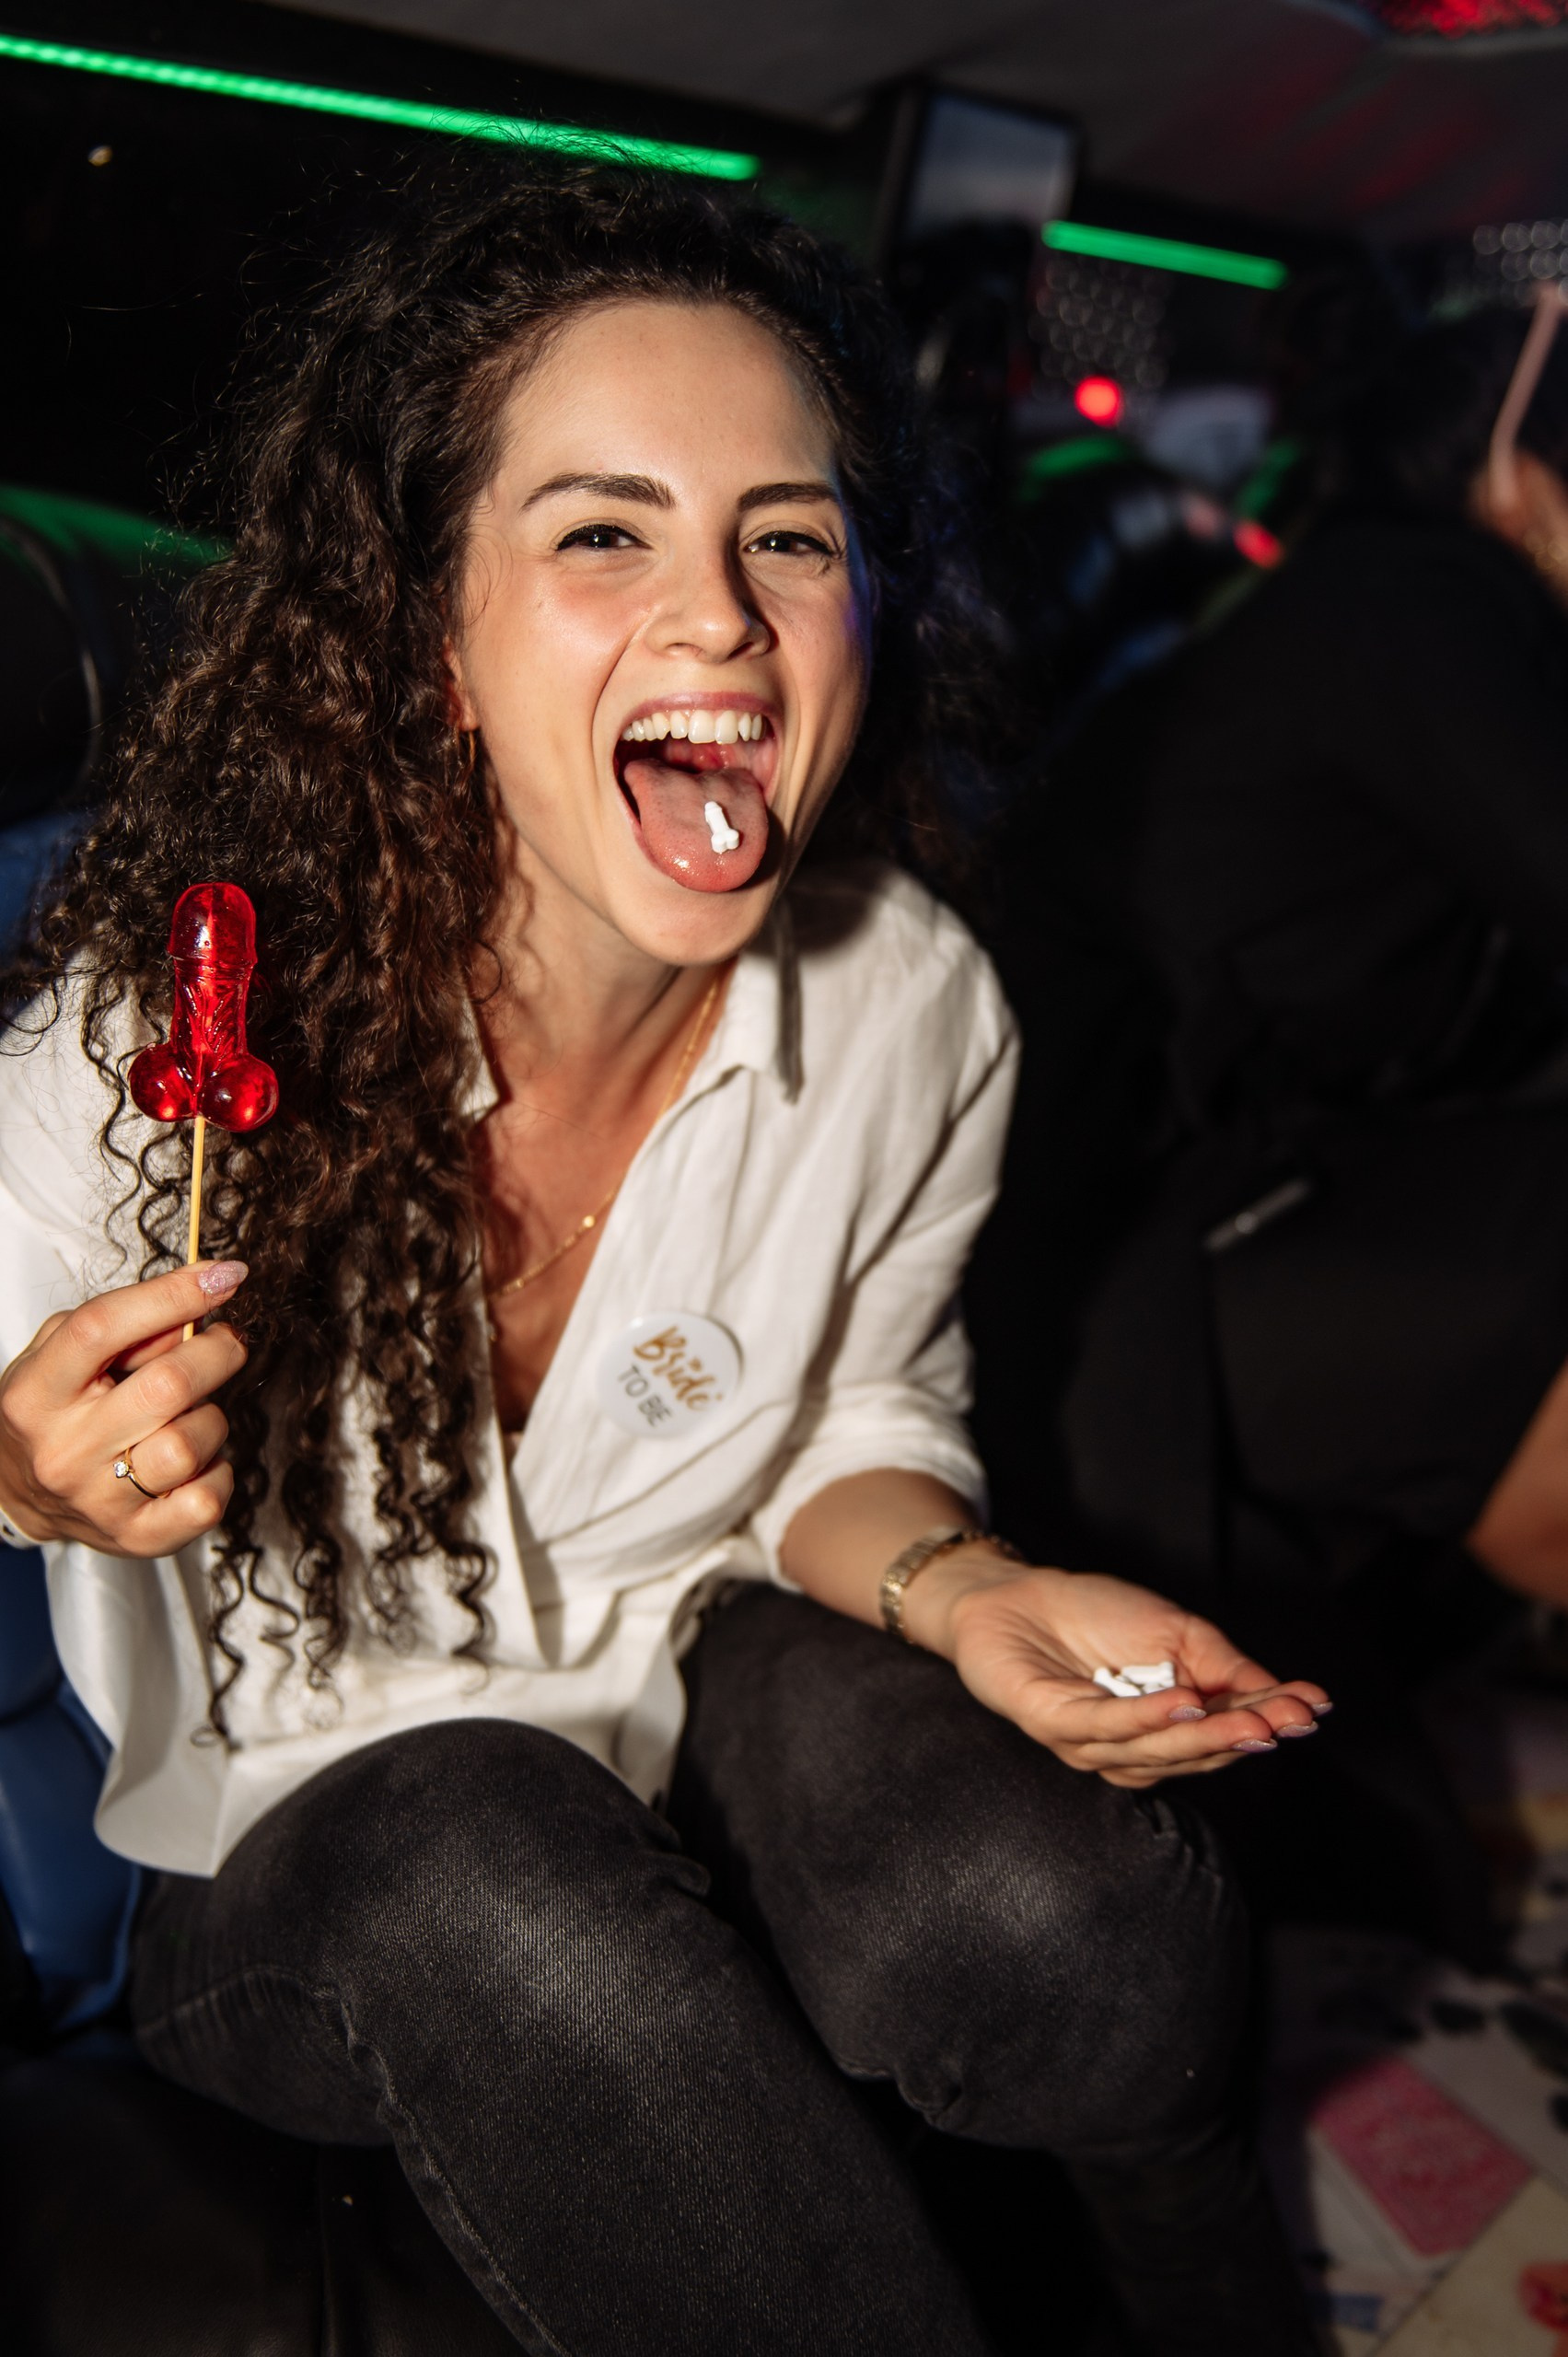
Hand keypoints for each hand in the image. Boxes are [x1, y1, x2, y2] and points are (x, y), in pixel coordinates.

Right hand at [0, 1261, 248, 1557]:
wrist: (17, 1495)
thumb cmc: (51, 1412)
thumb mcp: (61, 1355)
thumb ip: (121, 1324)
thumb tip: (198, 1299)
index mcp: (36, 1393)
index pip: (103, 1329)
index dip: (172, 1295)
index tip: (224, 1276)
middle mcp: (64, 1449)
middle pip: (166, 1387)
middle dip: (217, 1353)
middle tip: (226, 1343)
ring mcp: (99, 1500)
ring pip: (192, 1443)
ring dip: (212, 1418)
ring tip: (194, 1413)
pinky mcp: (136, 1538)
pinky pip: (207, 1499)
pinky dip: (218, 1471)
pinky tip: (197, 1461)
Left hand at [903, 1550, 1328, 1786]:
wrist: (1014, 1593)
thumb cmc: (1094, 1614)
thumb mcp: (1176, 1631)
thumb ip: (1224, 1665)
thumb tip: (1289, 1696)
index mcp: (1163, 1731)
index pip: (1223, 1732)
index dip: (1270, 1720)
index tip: (1316, 1707)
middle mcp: (1129, 1749)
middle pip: (1195, 1751)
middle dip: (1247, 1735)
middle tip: (1292, 1722)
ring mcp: (1088, 1743)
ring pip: (1155, 1750)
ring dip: (1207, 1734)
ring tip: (1253, 1720)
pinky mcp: (1050, 1723)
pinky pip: (1103, 1726)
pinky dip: (1146, 1718)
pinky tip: (1184, 1702)